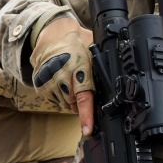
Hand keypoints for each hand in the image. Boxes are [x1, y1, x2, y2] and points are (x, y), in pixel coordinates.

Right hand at [29, 17, 94, 133]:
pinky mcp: (40, 85)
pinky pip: (54, 100)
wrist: (50, 33)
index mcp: (80, 68)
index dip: (86, 115)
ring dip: (70, 100)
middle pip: (74, 104)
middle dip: (81, 102)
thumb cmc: (76, 41)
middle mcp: (62, 76)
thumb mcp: (94, 48)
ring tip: (71, 81)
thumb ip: (103, 63)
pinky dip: (60, 95)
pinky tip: (61, 81)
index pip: (84, 96)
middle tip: (83, 87)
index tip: (87, 130)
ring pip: (64, 104)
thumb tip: (121, 78)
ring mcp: (49, 81)